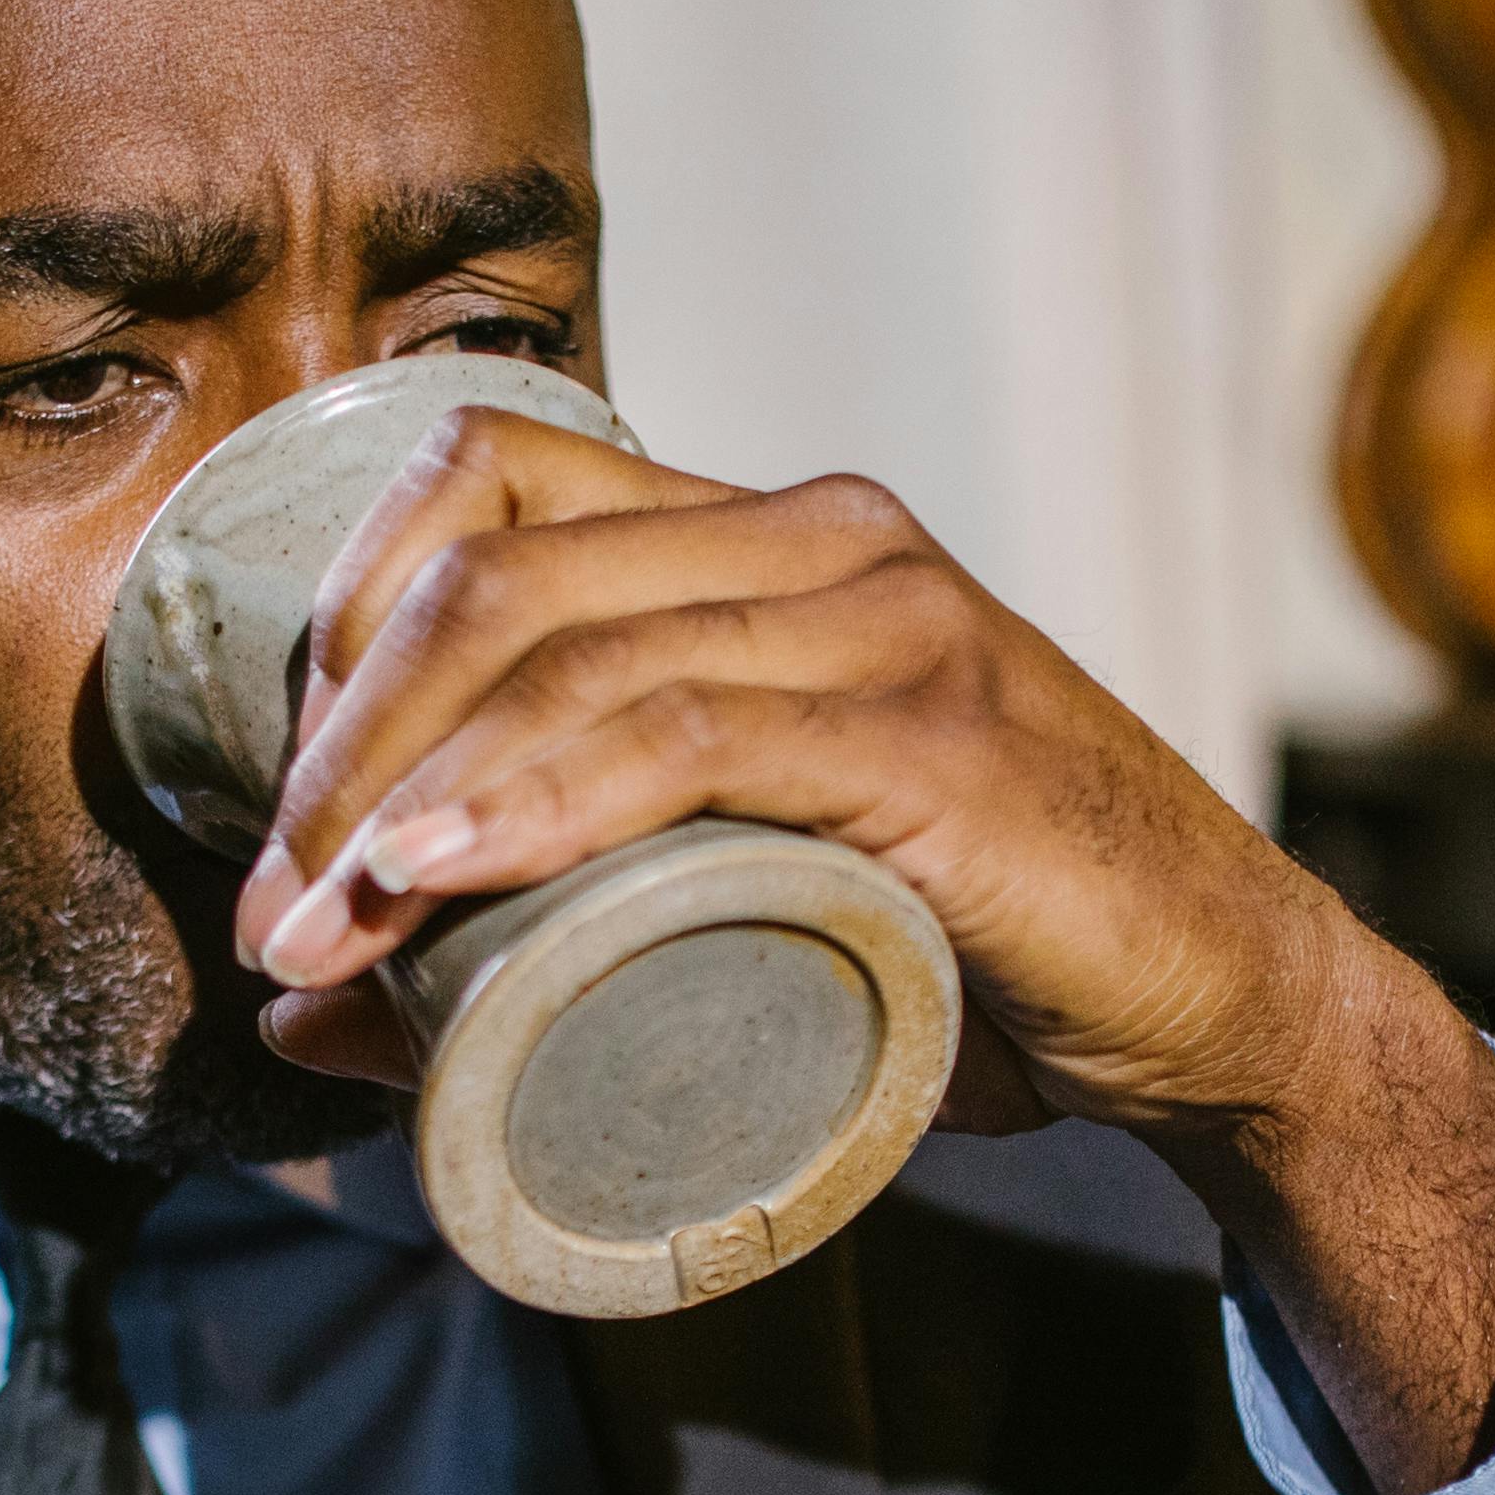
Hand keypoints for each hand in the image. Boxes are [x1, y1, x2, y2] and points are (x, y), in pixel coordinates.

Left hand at [225, 406, 1494, 1490]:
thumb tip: (298, 1001)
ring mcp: (888, 622)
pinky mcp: (934, 736)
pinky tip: (440, 865)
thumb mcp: (734, 915)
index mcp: (769, 536)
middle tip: (274, 904)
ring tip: (323, 925)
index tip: (285, 798)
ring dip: (405, 789)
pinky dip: (535, 800)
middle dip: (342, 737)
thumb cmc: (972, 962)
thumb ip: (539, 929)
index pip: (486, 485)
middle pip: (493, 565)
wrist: (1220, 1010)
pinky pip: (686, 734)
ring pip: (567, 643)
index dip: (345, 619)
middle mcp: (826, 539)